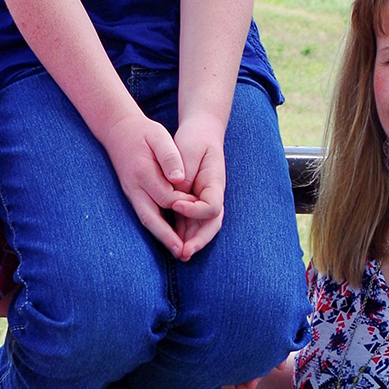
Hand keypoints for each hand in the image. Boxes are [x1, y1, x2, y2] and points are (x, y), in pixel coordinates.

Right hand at [103, 110, 214, 259]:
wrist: (117, 129)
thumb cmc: (143, 132)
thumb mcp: (158, 136)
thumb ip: (169, 156)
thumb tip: (179, 179)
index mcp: (143, 172)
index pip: (166, 196)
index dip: (183, 205)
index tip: (198, 211)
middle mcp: (134, 187)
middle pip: (151, 217)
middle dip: (166, 236)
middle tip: (182, 252)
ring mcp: (130, 193)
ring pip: (146, 219)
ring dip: (161, 237)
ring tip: (178, 251)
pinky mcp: (131, 195)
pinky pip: (144, 215)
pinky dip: (156, 228)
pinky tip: (168, 237)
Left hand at [171, 114, 227, 257]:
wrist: (200, 134)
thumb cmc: (195, 140)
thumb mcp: (189, 151)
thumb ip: (185, 173)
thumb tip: (177, 193)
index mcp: (215, 183)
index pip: (212, 206)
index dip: (194, 210)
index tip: (175, 204)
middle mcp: (213, 195)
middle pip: (211, 224)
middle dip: (199, 240)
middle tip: (184, 252)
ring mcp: (204, 201)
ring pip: (201, 227)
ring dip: (191, 242)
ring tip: (179, 254)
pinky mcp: (192, 202)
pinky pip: (189, 222)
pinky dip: (183, 234)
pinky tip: (173, 244)